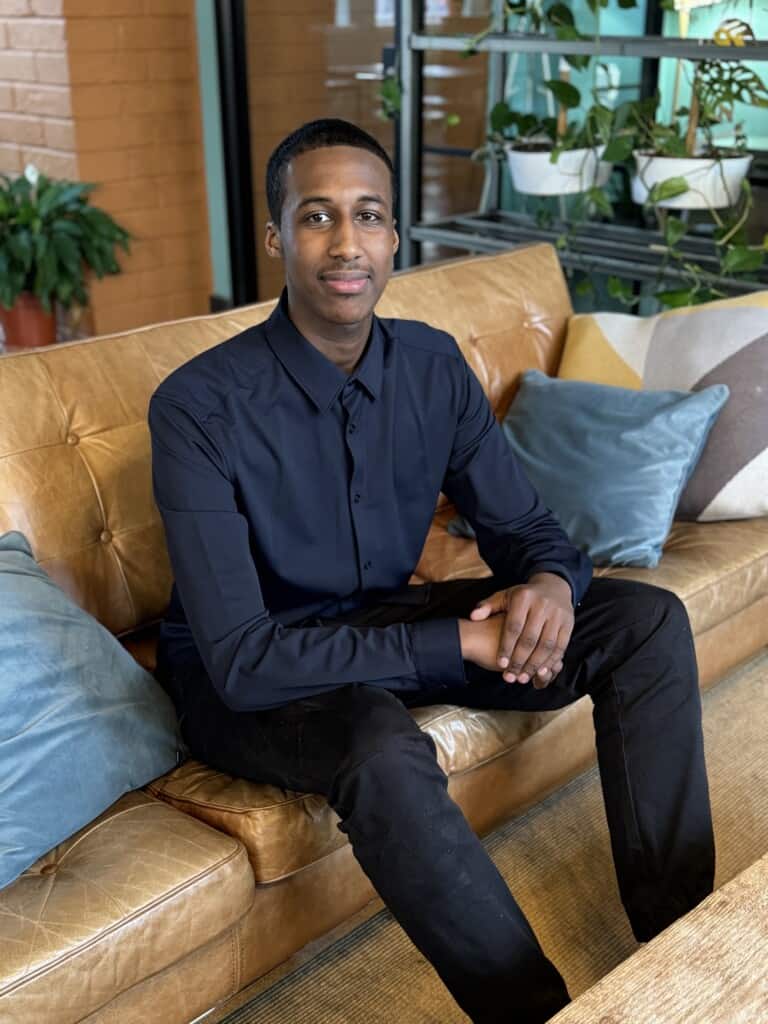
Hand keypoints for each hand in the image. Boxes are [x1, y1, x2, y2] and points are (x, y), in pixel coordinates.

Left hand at [468, 574, 573, 688]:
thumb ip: (488, 606)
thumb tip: (473, 616)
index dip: (507, 646)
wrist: (554, 587)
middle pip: (530, 638)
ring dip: (535, 665)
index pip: (514, 626)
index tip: (500, 664)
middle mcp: (542, 604)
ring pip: (546, 645)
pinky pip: (560, 646)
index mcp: (523, 597)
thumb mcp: (504, 596)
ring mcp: (557, 614)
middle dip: (519, 660)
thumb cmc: (522, 597)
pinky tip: (540, 672)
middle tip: (511, 677)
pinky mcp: (568, 624)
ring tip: (523, 678)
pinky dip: (550, 661)